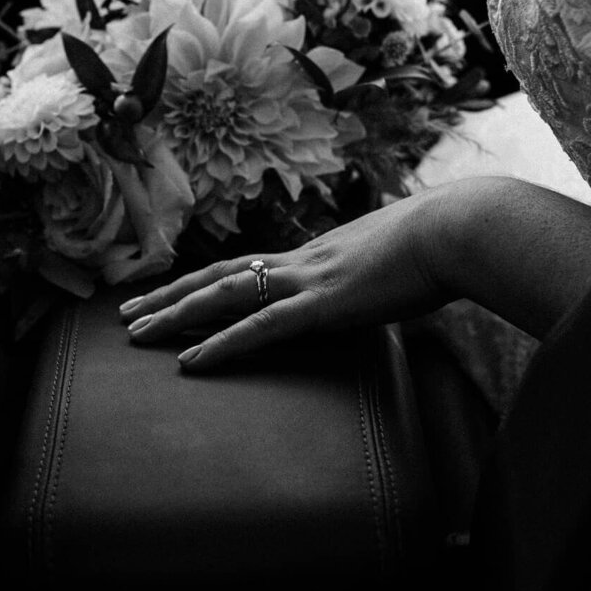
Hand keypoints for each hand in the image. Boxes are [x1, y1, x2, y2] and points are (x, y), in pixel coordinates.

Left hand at [119, 189, 452, 370]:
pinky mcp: (324, 305)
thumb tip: (386, 287)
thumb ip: (380, 276)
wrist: (463, 228)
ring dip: (176, 315)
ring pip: (224, 295)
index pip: (250, 266)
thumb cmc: (446, 245)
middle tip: (127, 312)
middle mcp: (303, 260)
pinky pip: (259, 328)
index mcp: (319, 253)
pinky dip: (220, 344)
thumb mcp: (402, 261)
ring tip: (136, 333)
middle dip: (170, 295)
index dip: (207, 279)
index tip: (173, 291)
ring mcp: (309, 279)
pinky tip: (189, 362)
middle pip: (220, 275)